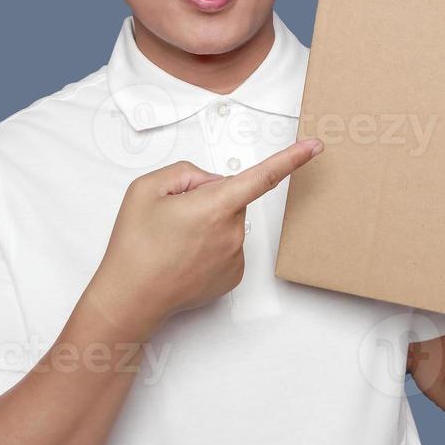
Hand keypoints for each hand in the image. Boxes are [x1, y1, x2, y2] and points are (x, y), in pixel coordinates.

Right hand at [83, 138, 323, 337]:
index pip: (263, 177)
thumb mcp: (147, 188)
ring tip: (174, 242)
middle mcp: (233, 233)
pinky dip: (209, 247)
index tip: (315, 146)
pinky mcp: (232, 277)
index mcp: (215, 206)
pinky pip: (227, 247)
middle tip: (173, 217)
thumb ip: (186, 172)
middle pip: (232, 198)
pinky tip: (184, 258)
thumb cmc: (135, 246)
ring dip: (208, 224)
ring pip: (228, 224)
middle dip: (209, 198)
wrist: (129, 298)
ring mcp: (235, 257)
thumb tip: (211, 183)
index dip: (292, 158)